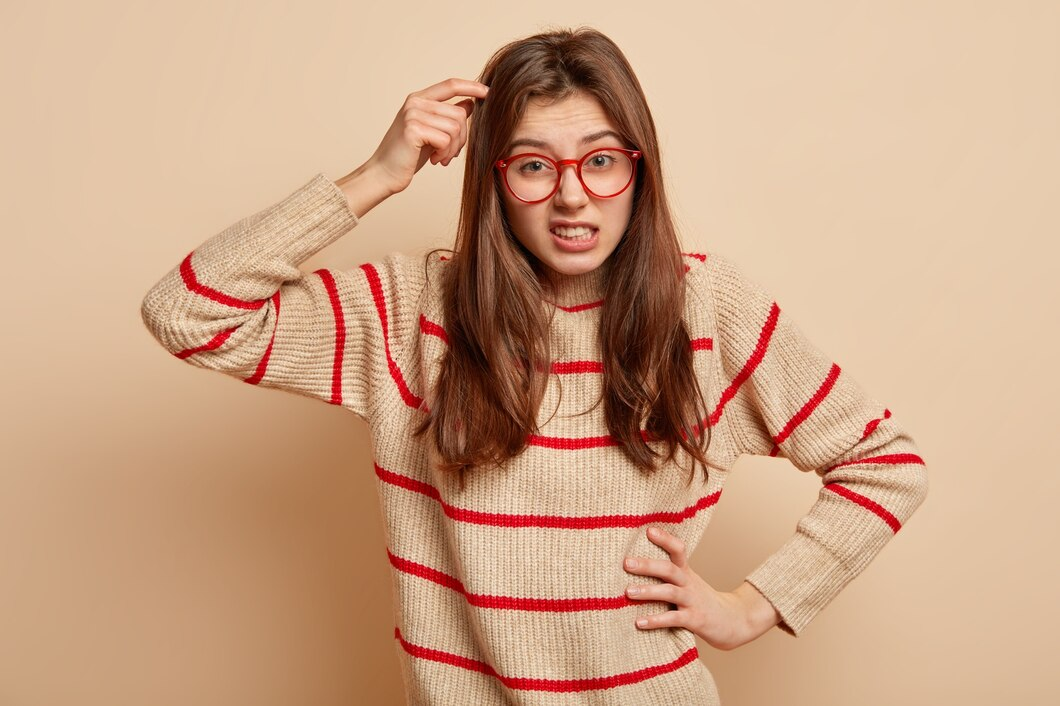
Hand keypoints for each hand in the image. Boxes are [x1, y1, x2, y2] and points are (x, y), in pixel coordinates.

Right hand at [364, 77, 488, 195]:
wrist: (384, 174)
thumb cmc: (408, 155)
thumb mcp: (432, 132)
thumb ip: (448, 117)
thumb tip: (470, 103)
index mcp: (419, 99)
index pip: (450, 85)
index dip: (471, 86)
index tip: (487, 91)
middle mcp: (415, 103)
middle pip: (459, 114)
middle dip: (462, 138)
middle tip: (450, 154)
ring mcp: (413, 114)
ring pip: (455, 128)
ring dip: (453, 148)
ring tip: (442, 158)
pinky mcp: (413, 129)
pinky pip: (446, 139)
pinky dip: (445, 154)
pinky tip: (435, 161)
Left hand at [623, 526, 778, 650]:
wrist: (735, 621)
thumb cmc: (702, 601)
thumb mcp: (688, 583)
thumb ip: (668, 575)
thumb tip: (635, 565)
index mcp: (686, 572)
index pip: (678, 550)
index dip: (665, 539)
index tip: (648, 530)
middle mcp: (689, 584)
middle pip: (669, 569)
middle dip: (647, 565)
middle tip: (626, 563)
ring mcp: (693, 601)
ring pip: (670, 592)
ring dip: (648, 592)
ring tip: (627, 592)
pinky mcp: (695, 620)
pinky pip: (674, 619)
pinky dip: (656, 620)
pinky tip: (639, 622)